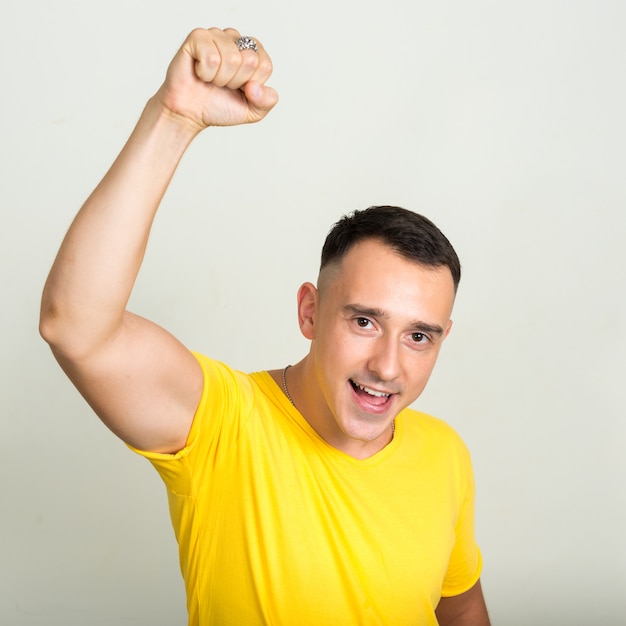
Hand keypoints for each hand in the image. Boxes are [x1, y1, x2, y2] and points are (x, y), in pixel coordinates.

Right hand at [154, 27, 277, 130]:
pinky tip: (199, 72)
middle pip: (250, 60)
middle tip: (222, 84)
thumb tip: (255, 87)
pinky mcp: (198, 37)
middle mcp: (236, 39)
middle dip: (236, 82)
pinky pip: (211, 57)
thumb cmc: (220, 107)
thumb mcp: (252, 112)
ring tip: (211, 79)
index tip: (239, 89)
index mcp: (252, 52)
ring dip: (220, 79)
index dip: (252, 85)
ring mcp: (217, 35)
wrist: (191, 113)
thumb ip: (267, 102)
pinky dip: (205, 73)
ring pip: (231, 58)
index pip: (265, 66)